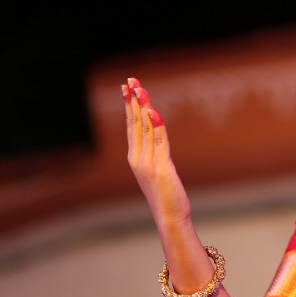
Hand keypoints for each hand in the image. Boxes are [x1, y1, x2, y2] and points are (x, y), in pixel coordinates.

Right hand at [123, 77, 191, 226]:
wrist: (169, 216)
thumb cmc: (165, 194)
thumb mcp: (157, 168)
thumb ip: (154, 151)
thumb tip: (156, 132)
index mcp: (135, 157)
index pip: (131, 126)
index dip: (129, 106)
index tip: (127, 88)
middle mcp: (138, 158)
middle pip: (134, 123)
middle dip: (133, 100)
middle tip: (130, 81)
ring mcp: (148, 163)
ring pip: (144, 129)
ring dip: (143, 107)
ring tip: (140, 89)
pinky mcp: (161, 168)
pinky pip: (158, 142)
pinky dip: (156, 126)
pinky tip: (153, 112)